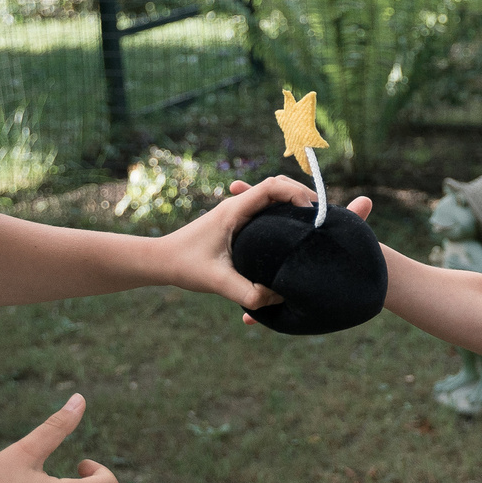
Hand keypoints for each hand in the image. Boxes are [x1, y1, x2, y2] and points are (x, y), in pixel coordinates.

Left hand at [156, 176, 358, 311]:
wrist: (160, 260)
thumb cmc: (184, 266)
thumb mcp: (217, 282)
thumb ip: (247, 293)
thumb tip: (277, 297)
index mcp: (234, 211)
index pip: (272, 187)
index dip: (297, 193)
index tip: (313, 212)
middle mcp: (237, 206)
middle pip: (277, 185)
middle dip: (302, 195)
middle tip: (321, 215)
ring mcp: (237, 212)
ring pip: (272, 195)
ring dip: (293, 202)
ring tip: (312, 222)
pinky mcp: (237, 222)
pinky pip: (266, 209)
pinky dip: (283, 212)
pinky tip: (292, 232)